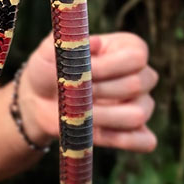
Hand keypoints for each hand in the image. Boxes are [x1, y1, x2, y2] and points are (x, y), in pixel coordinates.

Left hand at [19, 31, 158, 152]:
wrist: (39, 99)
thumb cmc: (49, 69)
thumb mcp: (50, 51)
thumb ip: (69, 42)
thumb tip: (93, 43)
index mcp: (126, 48)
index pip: (137, 57)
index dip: (107, 67)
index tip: (81, 70)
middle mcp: (140, 76)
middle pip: (138, 85)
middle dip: (100, 91)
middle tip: (73, 93)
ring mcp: (140, 105)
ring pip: (138, 114)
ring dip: (103, 117)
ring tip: (76, 113)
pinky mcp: (133, 131)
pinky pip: (144, 141)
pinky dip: (121, 140)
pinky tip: (93, 132)